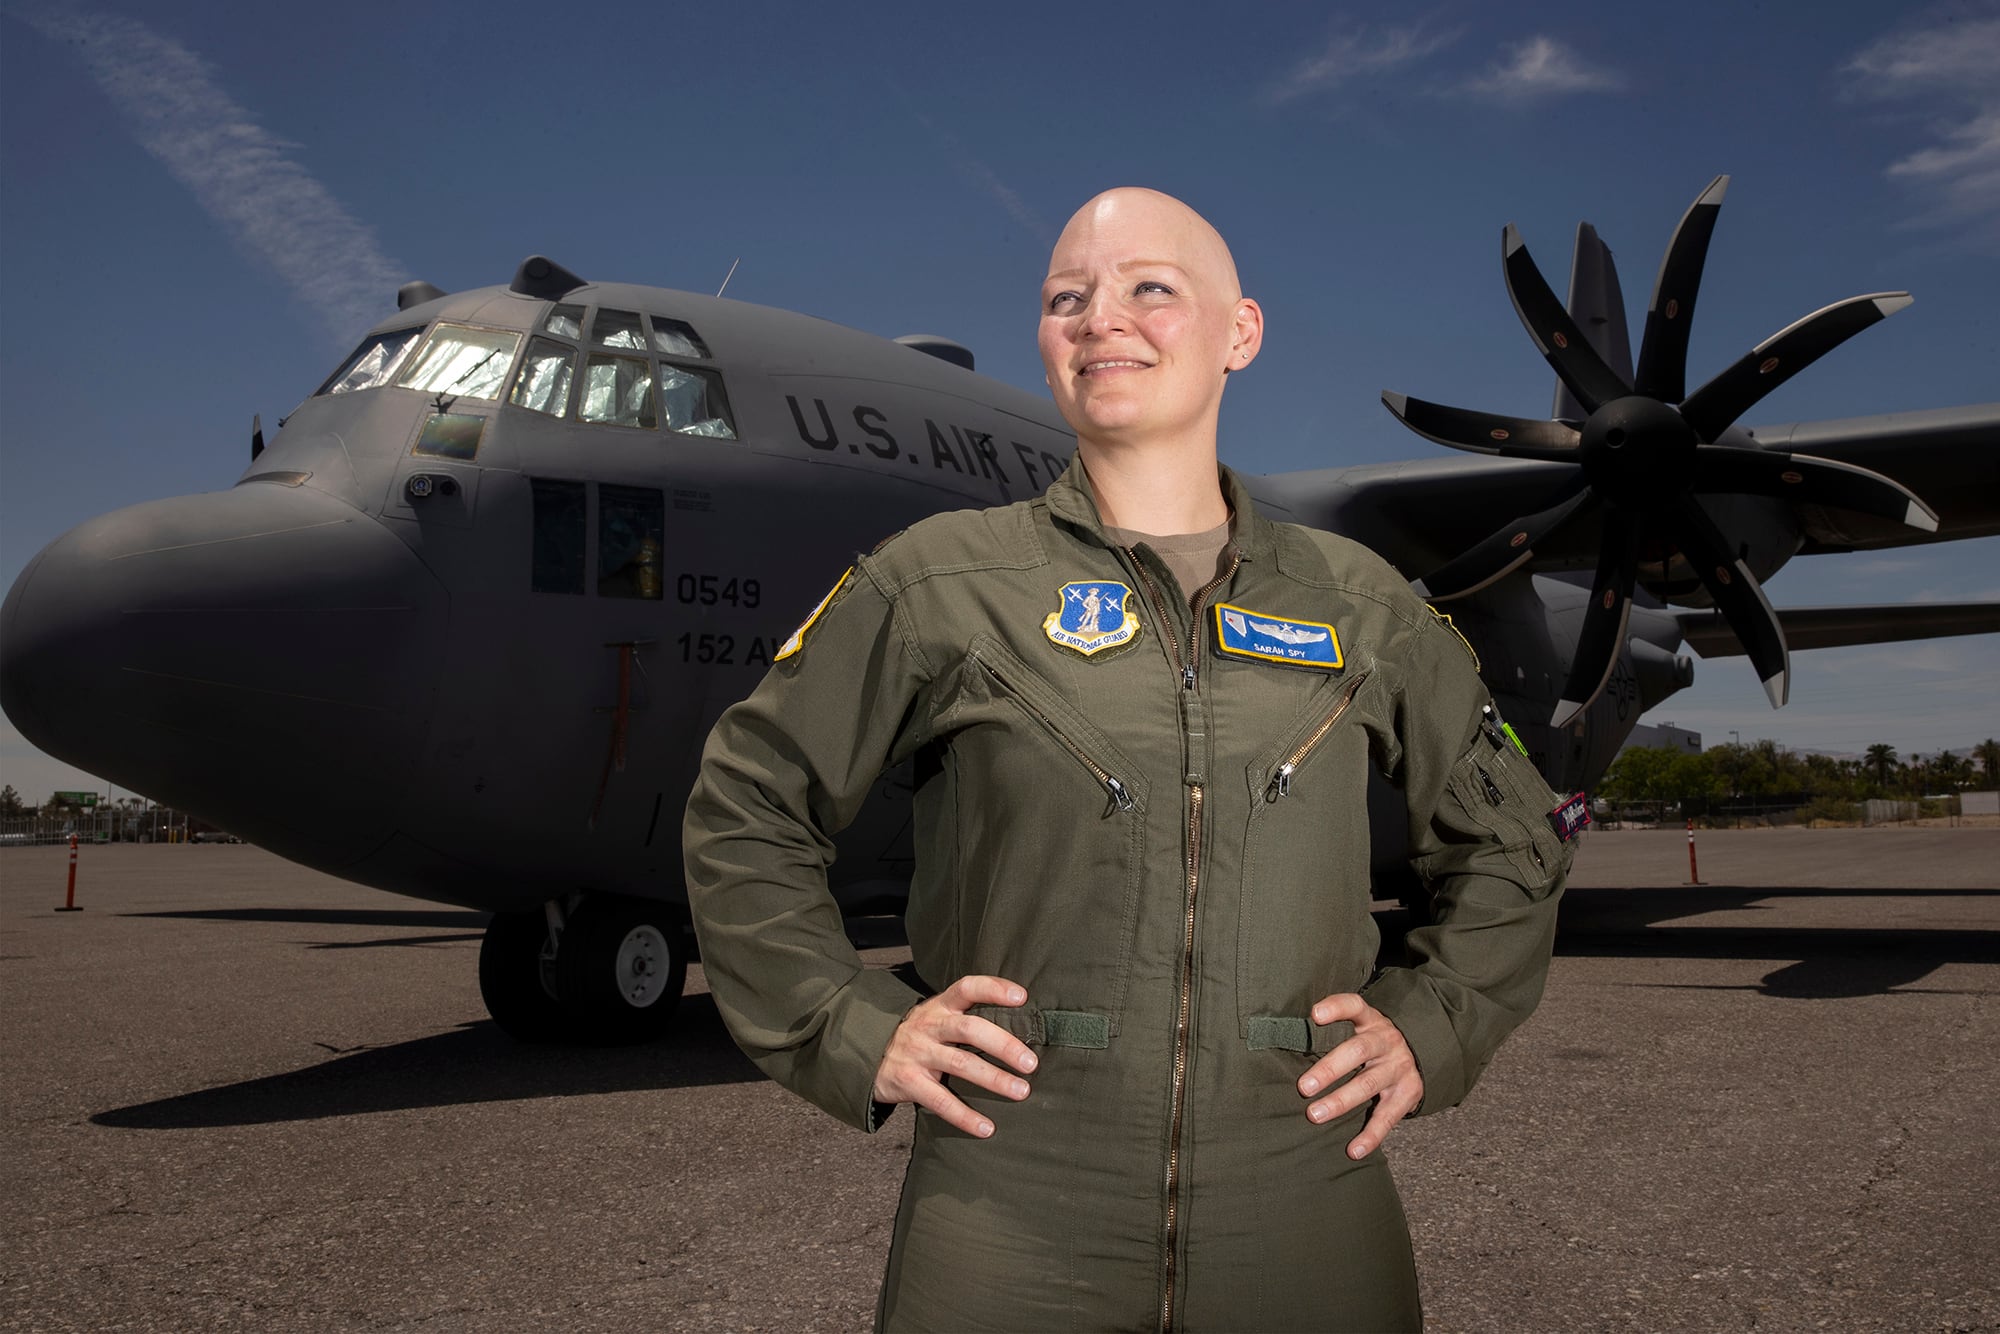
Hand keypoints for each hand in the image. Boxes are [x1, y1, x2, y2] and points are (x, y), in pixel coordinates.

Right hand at [872, 975, 1036, 1137]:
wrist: (865, 1055)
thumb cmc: (918, 1037)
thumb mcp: (935, 1017)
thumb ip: (966, 1020)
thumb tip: (1019, 1034)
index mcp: (940, 1006)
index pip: (967, 988)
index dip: (994, 989)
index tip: (1022, 997)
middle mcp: (929, 1026)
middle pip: (969, 1029)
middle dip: (1003, 1045)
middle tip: (1030, 1062)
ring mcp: (918, 1053)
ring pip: (960, 1064)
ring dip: (994, 1079)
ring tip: (1021, 1092)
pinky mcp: (908, 1082)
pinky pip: (940, 1100)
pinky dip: (965, 1116)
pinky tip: (986, 1128)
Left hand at [1296, 993, 1422, 1159]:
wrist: (1420, 1054)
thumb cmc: (1371, 1042)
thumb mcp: (1360, 1027)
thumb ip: (1332, 1032)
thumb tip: (1283, 1039)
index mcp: (1370, 1021)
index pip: (1355, 1005)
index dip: (1336, 1007)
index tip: (1314, 1014)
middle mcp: (1386, 1041)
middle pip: (1358, 1051)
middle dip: (1329, 1069)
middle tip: (1303, 1087)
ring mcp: (1398, 1067)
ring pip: (1368, 1084)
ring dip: (1340, 1101)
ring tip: (1315, 1115)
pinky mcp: (1408, 1093)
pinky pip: (1388, 1117)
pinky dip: (1371, 1135)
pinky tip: (1354, 1149)